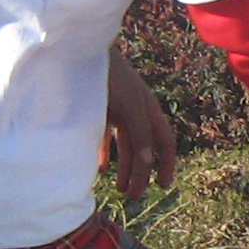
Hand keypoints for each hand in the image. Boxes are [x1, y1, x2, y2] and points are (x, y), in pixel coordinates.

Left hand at [101, 48, 178, 201]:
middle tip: (133, 197)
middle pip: (144, 150)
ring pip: (126, 146)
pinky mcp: (100, 110)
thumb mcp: (129, 105)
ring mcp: (118, 112)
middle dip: (141, 174)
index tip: (162, 187)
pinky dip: (105, 153)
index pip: (165, 142)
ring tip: (118, 189)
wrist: (81, 51)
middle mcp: (137, 113)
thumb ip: (140, 133)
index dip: (167, 164)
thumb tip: (150, 162)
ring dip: (124, 168)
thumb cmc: (110, 76)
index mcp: (149, 110)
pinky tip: (100, 167)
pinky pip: (106, 137)